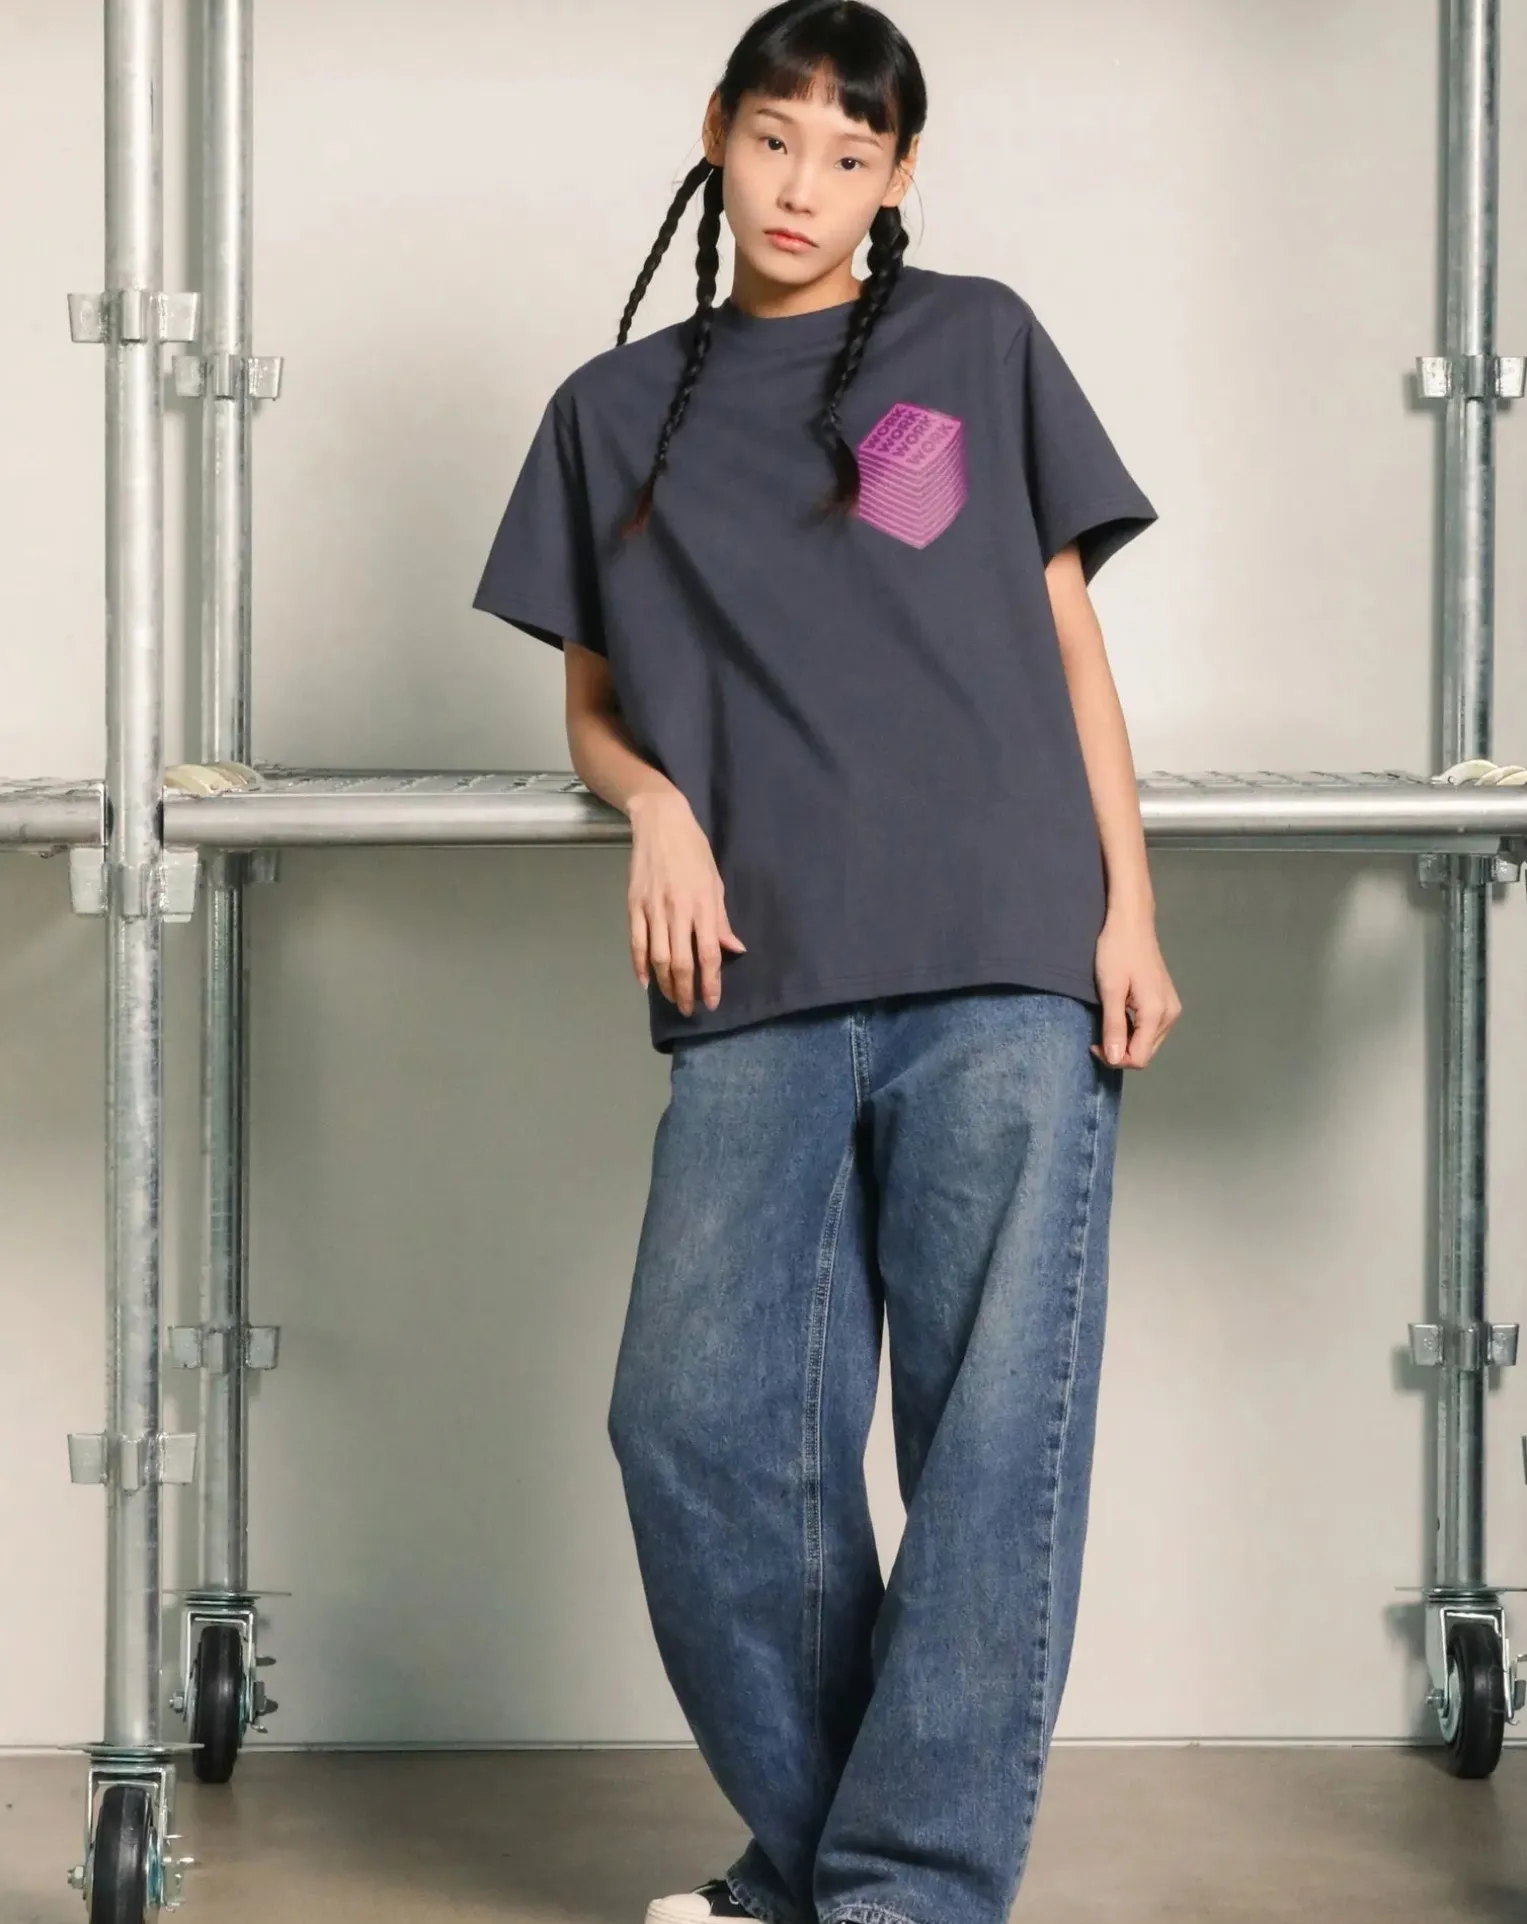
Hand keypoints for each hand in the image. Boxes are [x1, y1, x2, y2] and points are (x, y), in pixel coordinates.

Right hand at [627, 790, 745, 1015]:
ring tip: (672, 998)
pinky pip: (636, 942)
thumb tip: (734, 950)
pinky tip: (645, 981)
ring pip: (657, 957)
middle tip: (690, 1009)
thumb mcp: (715, 882)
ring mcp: (652, 909)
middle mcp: (677, 910)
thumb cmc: (694, 850)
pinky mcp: (633, 905)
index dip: (710, 982)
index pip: (708, 954)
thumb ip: (721, 920)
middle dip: (686, 990)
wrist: (660, 822)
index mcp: (702, 905)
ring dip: (664, 983)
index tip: (711, 1001)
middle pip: (680, 962)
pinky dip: (639, 965)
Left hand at [1091, 906, 1180, 1069]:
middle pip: (1145, 1052)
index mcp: (1157, 1013)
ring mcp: (1171, 1008)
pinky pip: (1150, 1029)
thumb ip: (1114, 1026)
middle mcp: (1170, 1014)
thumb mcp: (1110, 989)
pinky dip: (1134, 1030)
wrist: (1131, 922)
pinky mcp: (1167, 1001)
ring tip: (1108, 1021)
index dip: (1114, 1058)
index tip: (1093, 1043)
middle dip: (1120, 1051)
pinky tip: (1119, 1014)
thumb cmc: (1117, 950)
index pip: (1139, 1058)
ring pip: (1148, 1042)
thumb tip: (1115, 1059)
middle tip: (1097, 1035)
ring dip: (1126, 1041)